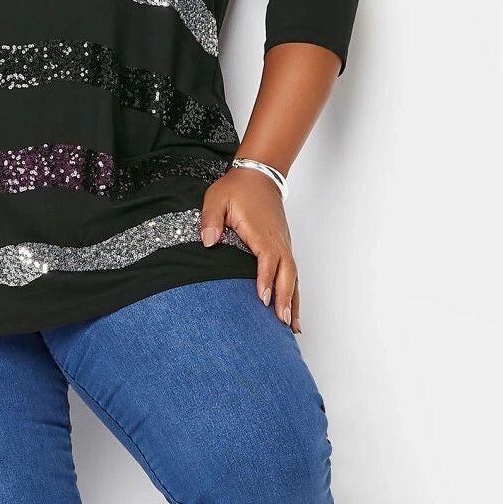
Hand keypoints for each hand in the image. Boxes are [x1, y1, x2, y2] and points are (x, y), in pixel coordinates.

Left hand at [199, 168, 300, 331]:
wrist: (259, 177)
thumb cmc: (237, 189)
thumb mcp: (217, 198)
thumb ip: (211, 219)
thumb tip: (208, 240)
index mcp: (261, 230)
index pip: (268, 257)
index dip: (266, 278)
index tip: (263, 298)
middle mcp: (277, 240)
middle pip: (287, 272)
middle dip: (285, 297)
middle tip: (282, 322)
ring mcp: (283, 244)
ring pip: (293, 276)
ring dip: (293, 301)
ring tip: (292, 327)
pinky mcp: (283, 247)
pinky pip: (291, 273)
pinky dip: (293, 293)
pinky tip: (292, 311)